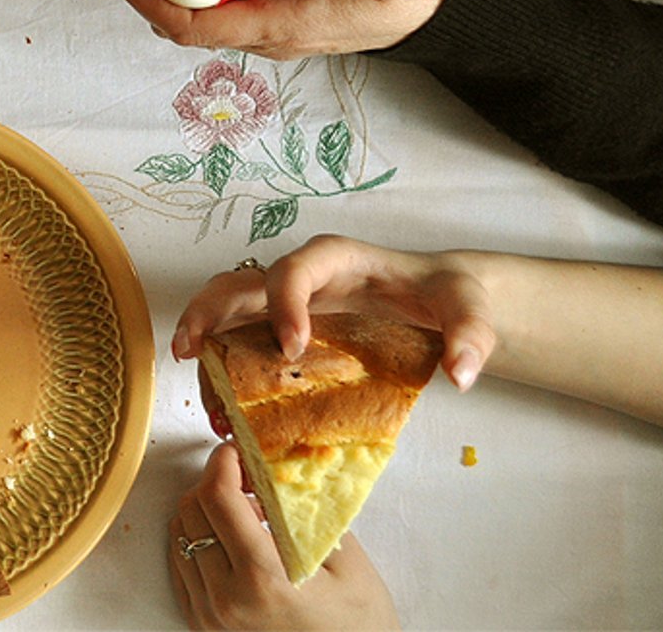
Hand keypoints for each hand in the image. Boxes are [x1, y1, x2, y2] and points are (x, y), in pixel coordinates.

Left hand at [170, 442, 399, 629]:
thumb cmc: (361, 626)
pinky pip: (179, 565)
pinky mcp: (201, 625)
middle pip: (192, 510)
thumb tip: (272, 469)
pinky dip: (197, 540)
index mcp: (262, 579)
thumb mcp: (346, 563)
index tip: (237, 450)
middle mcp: (225, 599)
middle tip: (243, 476)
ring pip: (179, 534)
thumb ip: (305, 512)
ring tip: (241, 510)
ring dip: (204, 511)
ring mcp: (209, 616)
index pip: (218, 498)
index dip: (223, 463)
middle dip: (214, 482)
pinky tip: (228, 540)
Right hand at [173, 235, 495, 391]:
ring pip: (226, 306)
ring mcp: (286, 301)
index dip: (285, 303)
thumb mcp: (468, 307)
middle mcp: (301, 276)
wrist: (437, 296)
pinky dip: (219, 366)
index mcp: (338, 260)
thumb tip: (461, 374)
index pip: (296, 270)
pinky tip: (219, 403)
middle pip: (240, 282)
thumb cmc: (446, 294)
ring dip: (201, 337)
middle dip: (210, 312)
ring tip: (193, 381)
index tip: (293, 349)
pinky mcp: (281, 327)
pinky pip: (238, 338)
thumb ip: (471, 334)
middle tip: (192, 351)